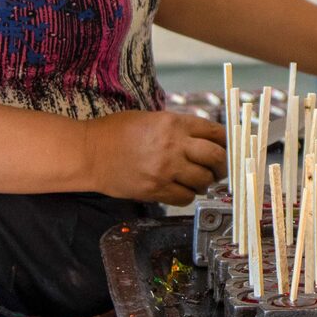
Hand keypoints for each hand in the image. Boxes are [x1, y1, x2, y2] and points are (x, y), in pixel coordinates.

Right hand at [83, 110, 226, 205]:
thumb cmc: (116, 132)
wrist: (89, 153)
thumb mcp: (152, 118)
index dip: (226, 142)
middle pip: (216, 158)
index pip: (216, 132)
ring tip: (197, 180)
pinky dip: (188, 195)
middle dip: (222, 166)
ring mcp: (165, 169)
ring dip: (205, 182)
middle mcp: (174, 145)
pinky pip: (185, 197)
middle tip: (219, 170)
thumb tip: (206, 140)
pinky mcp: (155, 190)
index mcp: (175, 123)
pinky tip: (180, 190)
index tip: (227, 148)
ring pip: (203, 181)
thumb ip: (179, 128)